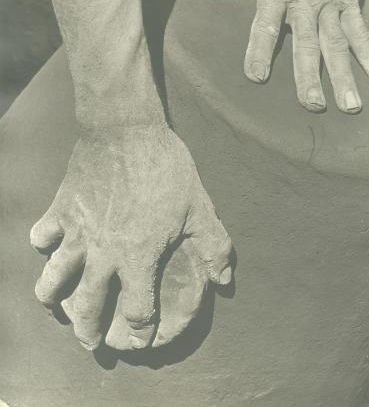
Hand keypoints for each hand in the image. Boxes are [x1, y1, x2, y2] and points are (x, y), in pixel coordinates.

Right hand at [30, 126, 232, 349]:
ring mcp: (77, 232)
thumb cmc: (166, 168)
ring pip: (53, 281)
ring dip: (54, 300)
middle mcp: (103, 253)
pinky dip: (44, 247)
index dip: (140, 335)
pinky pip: (41, 238)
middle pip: (88, 309)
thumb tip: (225, 281)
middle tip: (92, 341)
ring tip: (60, 305)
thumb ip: (214, 246)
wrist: (126, 129)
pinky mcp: (60, 210)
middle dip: (90, 332)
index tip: (140, 340)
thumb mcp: (199, 206)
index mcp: (138, 257)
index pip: (137, 314)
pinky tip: (53, 248)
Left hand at [186, 0, 368, 113]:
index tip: (257, 78)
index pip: (265, 26)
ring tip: (350, 106)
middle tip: (312, 106)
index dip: (260, 52)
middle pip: (308, 44)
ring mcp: (331, 1)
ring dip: (344, 76)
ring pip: (337, 44)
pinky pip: (361, 30)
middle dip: (309, 77)